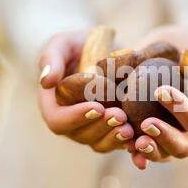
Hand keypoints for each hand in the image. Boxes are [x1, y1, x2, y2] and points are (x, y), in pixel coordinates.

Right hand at [39, 31, 134, 152]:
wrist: (103, 50)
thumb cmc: (77, 46)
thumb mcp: (62, 44)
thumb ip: (51, 59)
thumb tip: (47, 82)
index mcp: (53, 105)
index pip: (58, 121)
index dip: (76, 117)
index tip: (97, 106)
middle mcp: (71, 122)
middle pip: (81, 135)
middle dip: (101, 127)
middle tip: (120, 115)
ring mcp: (90, 129)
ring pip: (99, 143)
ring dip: (115, 138)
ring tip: (130, 127)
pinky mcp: (110, 130)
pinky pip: (117, 143)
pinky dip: (128, 143)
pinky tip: (140, 137)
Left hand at [128, 25, 187, 168]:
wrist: (179, 47)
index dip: (182, 110)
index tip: (161, 91)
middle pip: (182, 146)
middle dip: (165, 138)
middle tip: (146, 125)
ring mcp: (168, 130)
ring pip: (162, 152)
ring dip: (148, 150)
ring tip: (131, 141)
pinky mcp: (148, 128)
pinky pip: (141, 144)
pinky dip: (131, 147)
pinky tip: (120, 142)